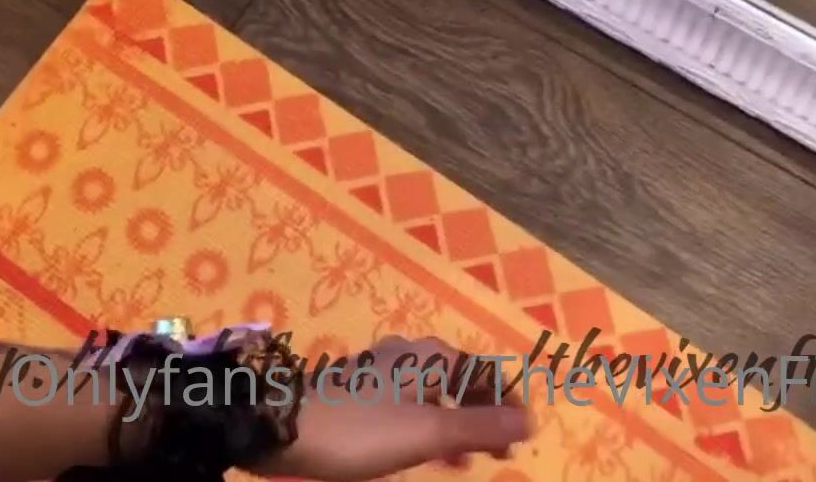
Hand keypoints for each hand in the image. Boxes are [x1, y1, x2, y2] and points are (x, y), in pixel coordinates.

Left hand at [256, 336, 532, 481]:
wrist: (286, 427)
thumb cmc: (363, 430)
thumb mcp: (428, 431)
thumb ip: (480, 425)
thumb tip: (529, 421)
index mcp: (431, 356)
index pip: (485, 371)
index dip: (508, 402)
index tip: (523, 437)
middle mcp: (409, 353)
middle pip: (461, 377)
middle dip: (484, 413)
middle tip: (499, 454)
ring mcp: (382, 370)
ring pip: (435, 392)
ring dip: (457, 422)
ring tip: (466, 461)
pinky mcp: (360, 390)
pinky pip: (411, 403)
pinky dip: (429, 425)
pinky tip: (423, 451)